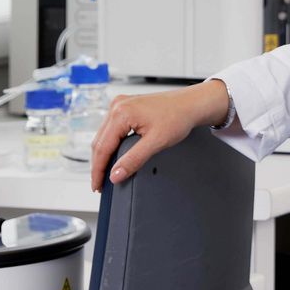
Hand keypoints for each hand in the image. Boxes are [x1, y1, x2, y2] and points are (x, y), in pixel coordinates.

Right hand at [88, 79, 230, 191]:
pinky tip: (113, 155)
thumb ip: (133, 160)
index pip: (102, 147)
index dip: (98, 170)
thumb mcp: (156, 142)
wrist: (191, 104)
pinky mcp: (125, 107)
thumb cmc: (178, 117)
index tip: (97, 185)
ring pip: (103, 135)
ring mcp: (120, 104)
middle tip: (100, 184)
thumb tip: (115, 175)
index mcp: (121, 112)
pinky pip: (111, 129)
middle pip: (100, 141)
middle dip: (99, 164)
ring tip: (104, 173)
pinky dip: (110, 144)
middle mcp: (117, 105)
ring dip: (103, 154)